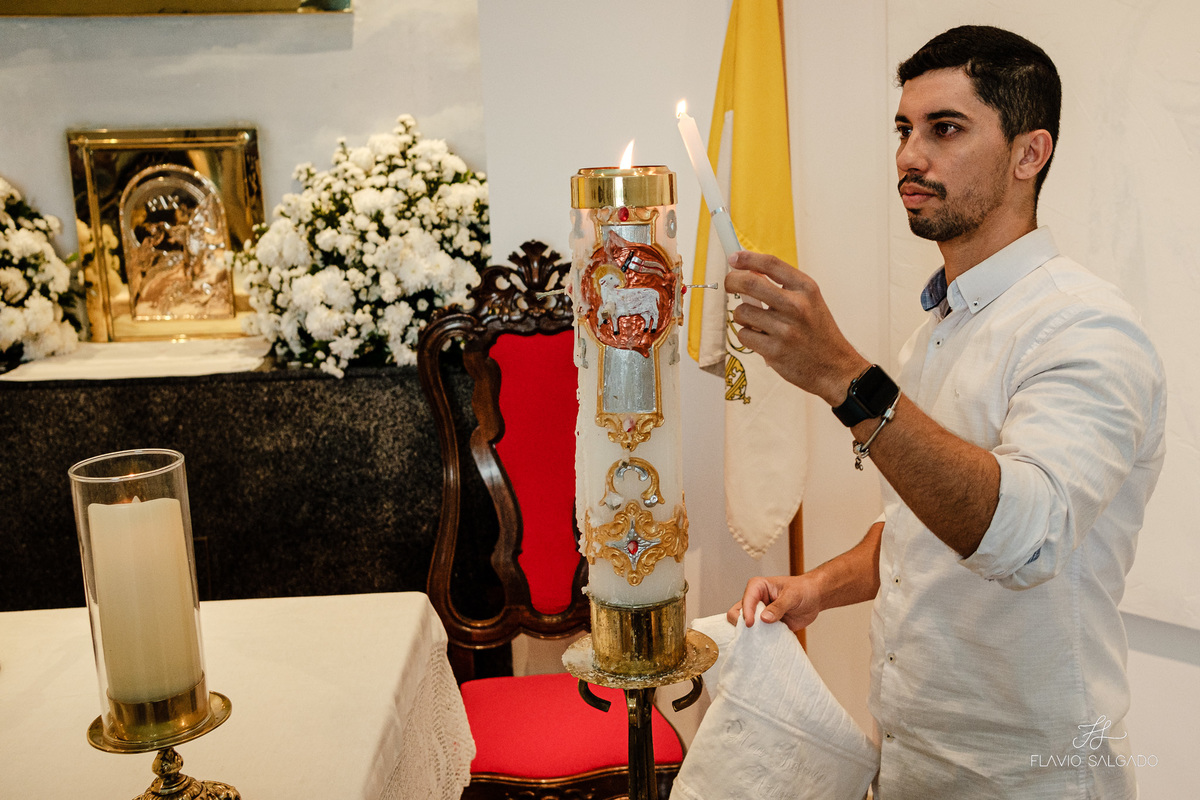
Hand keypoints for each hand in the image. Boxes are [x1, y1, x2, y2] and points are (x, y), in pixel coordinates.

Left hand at [723, 251, 868, 405]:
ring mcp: (785, 330)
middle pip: (749, 283)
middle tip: (729, 284)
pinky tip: (761, 339)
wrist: (835, 367)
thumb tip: (749, 270)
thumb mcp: (810, 301)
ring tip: (757, 323)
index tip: (733, 258)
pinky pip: (744, 335)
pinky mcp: (774, 351)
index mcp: (806, 289)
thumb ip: (783, 285)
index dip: (747, 258)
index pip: (771, 264)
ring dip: (742, 316)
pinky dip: (747, 336)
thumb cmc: (818, 332)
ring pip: (742, 312)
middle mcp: (797, 306)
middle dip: (732, 281)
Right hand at [726, 574, 822, 631]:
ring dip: (750, 634)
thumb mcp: (792, 595)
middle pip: (737, 613)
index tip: (750, 624)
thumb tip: (764, 618)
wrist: (814, 599)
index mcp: (758, 587)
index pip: (746, 600)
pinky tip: (766, 644)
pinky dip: (759, 640)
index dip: (746, 613)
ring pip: (745, 625)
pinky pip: (757, 634)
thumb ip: (779, 606)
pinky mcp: (766, 625)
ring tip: (759, 639)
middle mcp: (755, 600)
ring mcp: (759, 614)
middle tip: (752, 632)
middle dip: (742, 624)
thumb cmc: (803, 590)